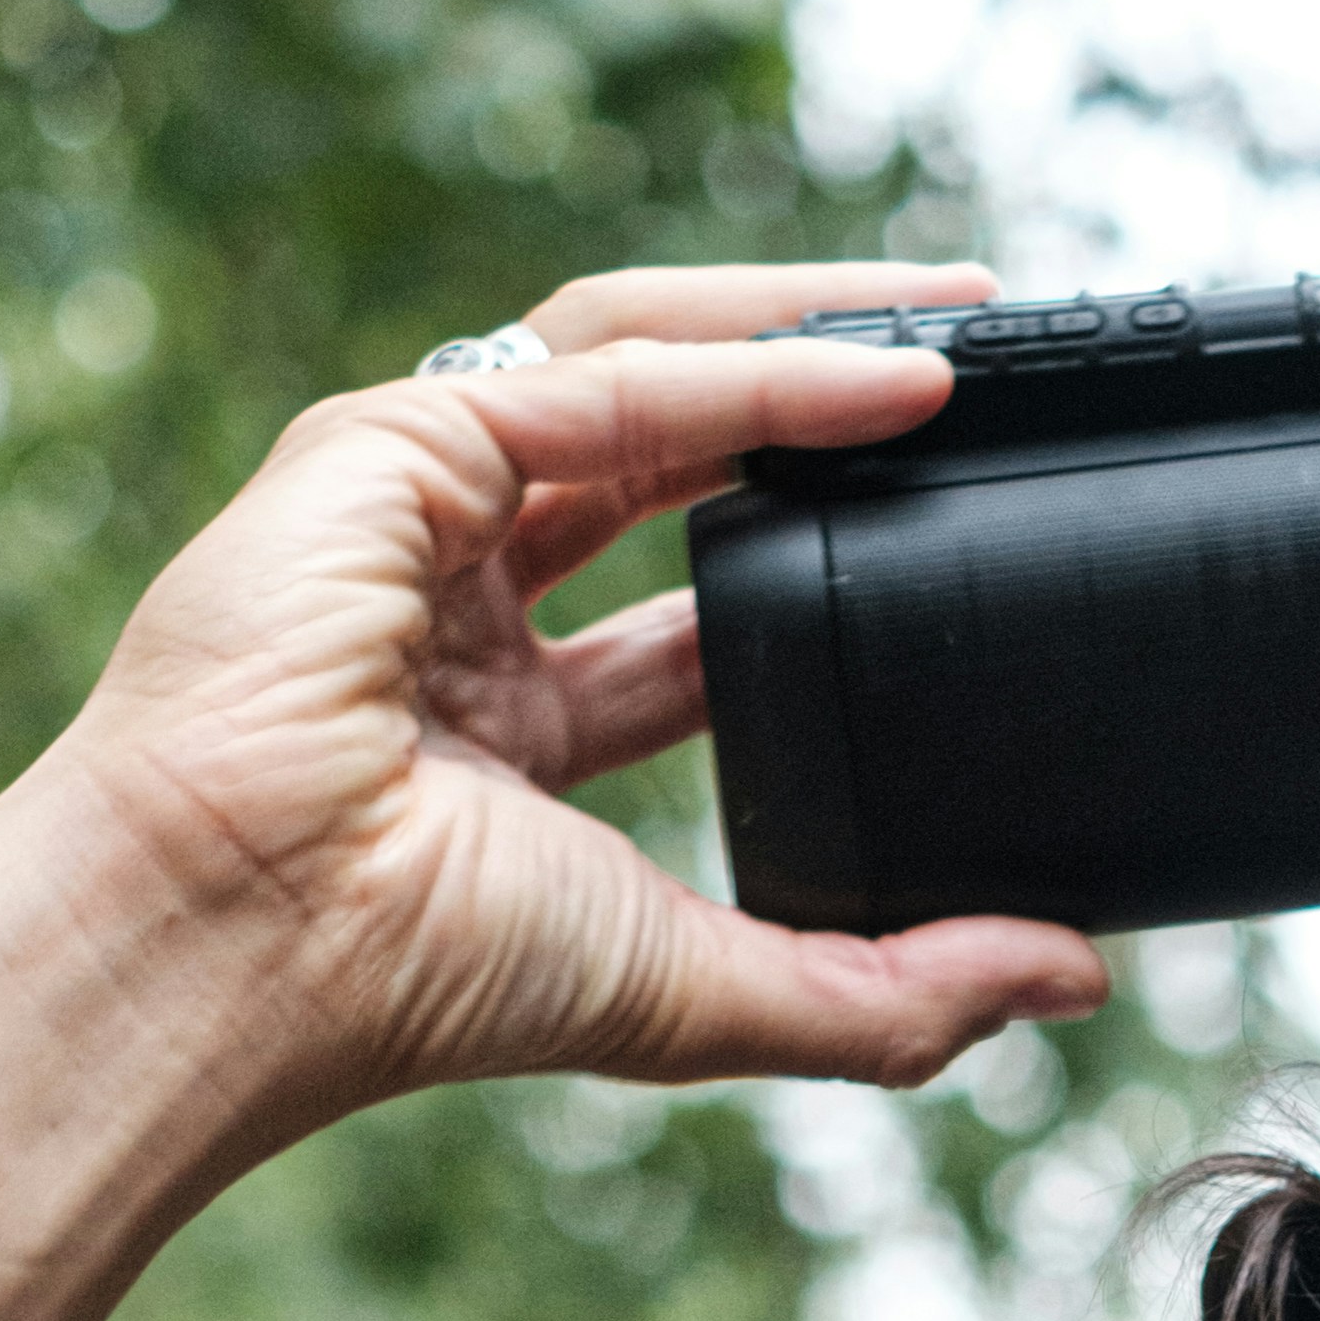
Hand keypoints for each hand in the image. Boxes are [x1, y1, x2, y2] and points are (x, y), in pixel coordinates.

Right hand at [0, 262, 1110, 1320]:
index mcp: (512, 719)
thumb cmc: (417, 978)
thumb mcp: (707, 992)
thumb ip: (890, 996)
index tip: (955, 536)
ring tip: (963, 325)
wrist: (244, 941)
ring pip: (644, 365)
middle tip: (990, 373)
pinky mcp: (387, 444)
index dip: (825, 559)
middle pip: (680, 447)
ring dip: (806, 334)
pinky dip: (749, 366)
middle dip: (831, 398)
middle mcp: (465, 595)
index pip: (696, 607)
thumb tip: (1075, 979)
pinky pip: (605, 376)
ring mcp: (418, 506)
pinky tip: (884, 374)